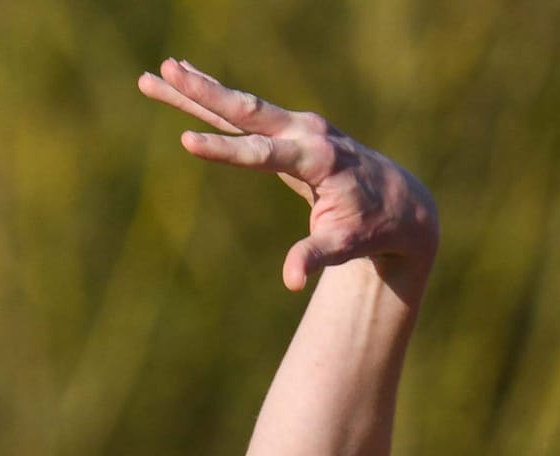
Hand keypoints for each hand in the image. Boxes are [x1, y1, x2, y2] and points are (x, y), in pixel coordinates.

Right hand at [138, 61, 437, 293]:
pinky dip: (217, 94)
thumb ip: (316, 256)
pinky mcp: (291, 128)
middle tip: (166, 71)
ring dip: (200, 88)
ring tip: (159, 71)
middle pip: (247, 110)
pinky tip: (186, 77)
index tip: (187, 142)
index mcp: (318, 159)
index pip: (261, 153)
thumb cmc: (371, 227)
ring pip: (241, 105)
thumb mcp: (347, 246)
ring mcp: (298, 125)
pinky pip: (248, 110)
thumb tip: (291, 280)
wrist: (400, 201)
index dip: (224, 150)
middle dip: (205, 92)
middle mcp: (306, 132)